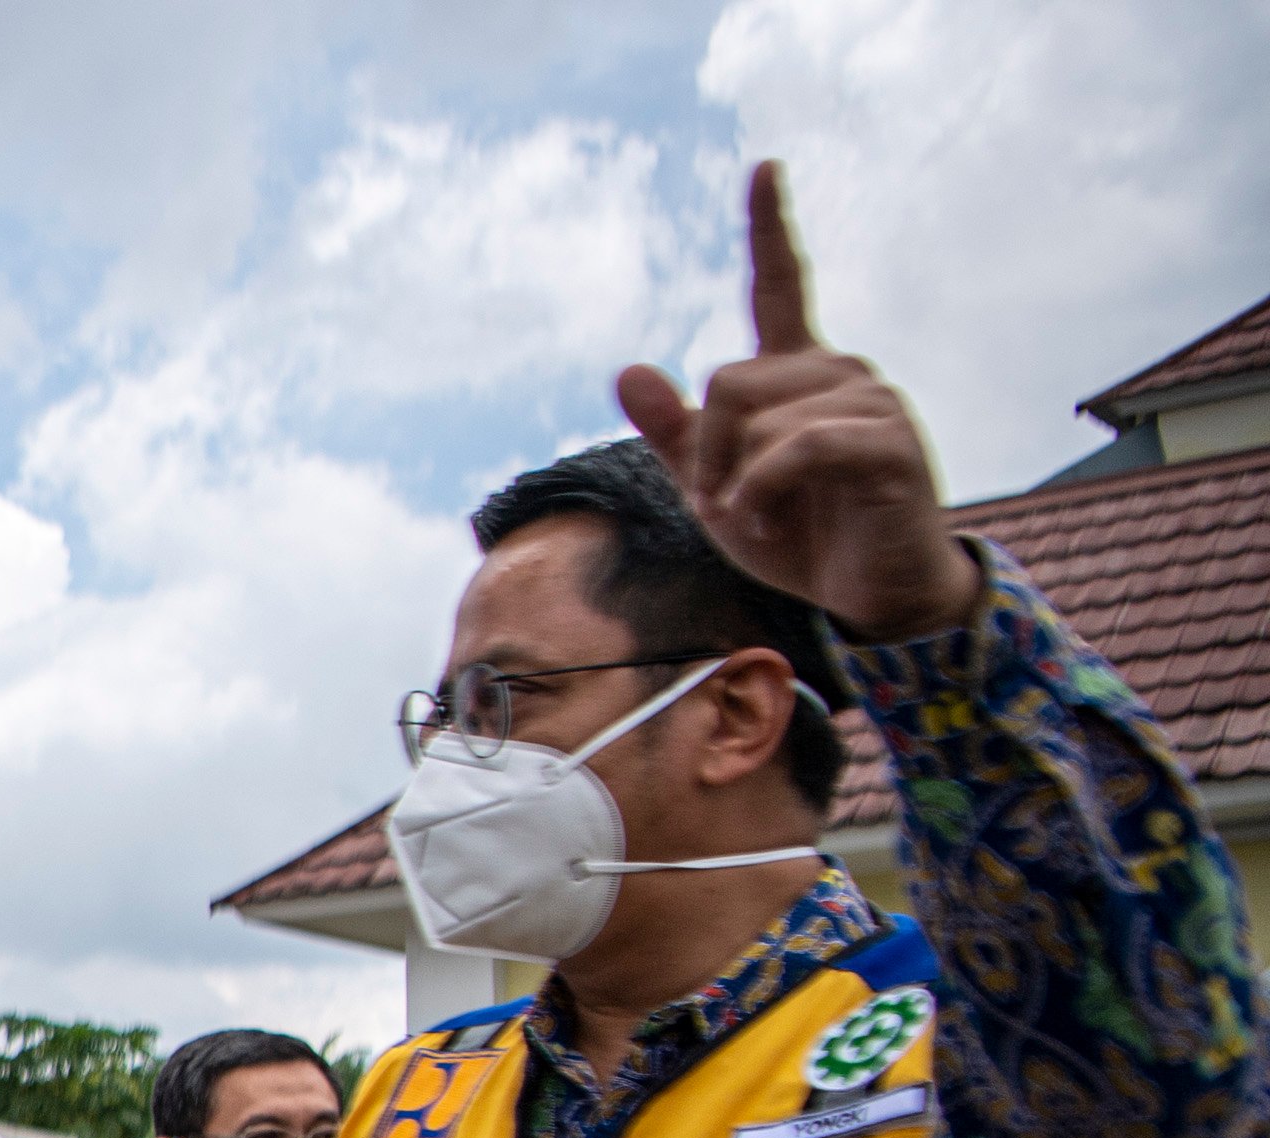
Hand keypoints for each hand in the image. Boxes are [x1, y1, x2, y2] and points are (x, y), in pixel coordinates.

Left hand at [616, 162, 981, 640]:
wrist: (868, 594)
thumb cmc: (799, 538)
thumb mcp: (714, 488)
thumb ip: (673, 434)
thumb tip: (627, 369)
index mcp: (797, 372)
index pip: (781, 284)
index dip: (769, 225)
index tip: (764, 166)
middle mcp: (838, 370)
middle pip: (726, 381)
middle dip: (703, 454)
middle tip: (726, 505)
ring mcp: (869, 399)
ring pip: (752, 417)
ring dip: (733, 484)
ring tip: (763, 517)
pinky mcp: (887, 441)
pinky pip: (793, 449)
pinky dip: (762, 494)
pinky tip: (772, 519)